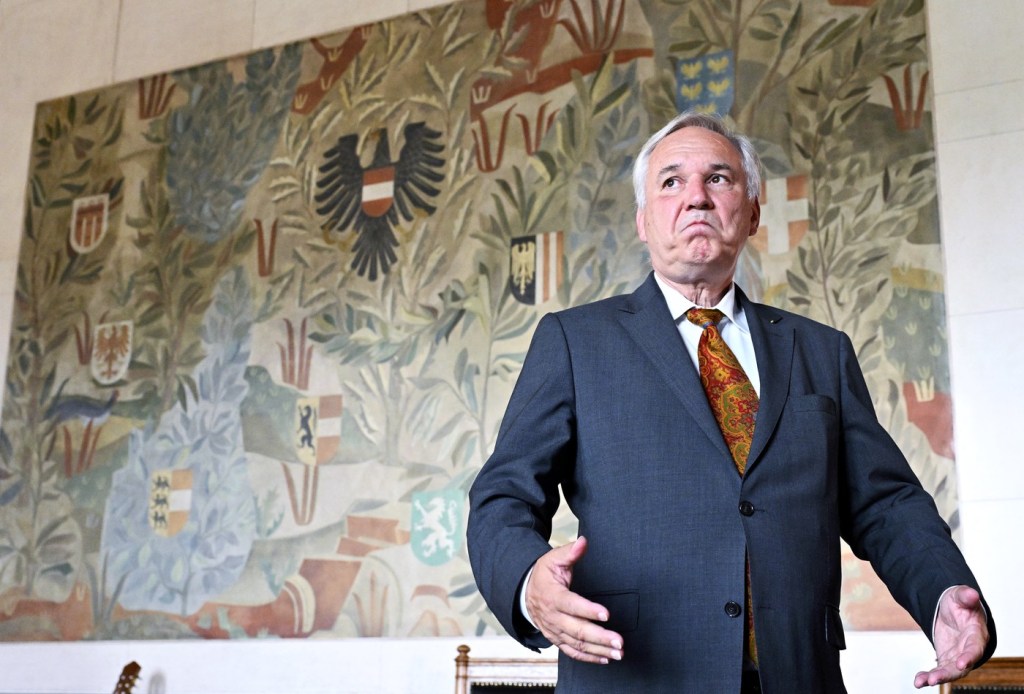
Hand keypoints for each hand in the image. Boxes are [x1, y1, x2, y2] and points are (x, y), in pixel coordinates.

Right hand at [525, 536, 623, 664]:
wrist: (525, 593)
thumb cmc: (543, 575)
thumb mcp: (553, 559)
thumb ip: (570, 552)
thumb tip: (583, 542)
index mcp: (552, 596)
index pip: (571, 605)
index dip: (588, 610)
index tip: (606, 614)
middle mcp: (553, 617)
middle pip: (577, 630)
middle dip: (600, 637)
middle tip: (619, 641)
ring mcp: (554, 630)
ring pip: (577, 644)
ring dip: (599, 649)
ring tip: (618, 652)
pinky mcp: (557, 639)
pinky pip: (572, 652)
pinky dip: (589, 657)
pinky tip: (605, 658)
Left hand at [913, 585, 989, 687]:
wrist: (953, 610)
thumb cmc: (960, 603)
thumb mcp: (960, 596)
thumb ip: (966, 596)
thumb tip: (972, 593)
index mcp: (976, 634)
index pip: (975, 648)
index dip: (970, 656)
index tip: (962, 663)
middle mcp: (969, 649)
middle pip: (962, 666)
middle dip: (948, 673)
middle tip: (934, 679)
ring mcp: (958, 656)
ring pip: (949, 671)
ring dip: (937, 677)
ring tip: (921, 682)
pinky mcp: (947, 659)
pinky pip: (939, 670)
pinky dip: (928, 676)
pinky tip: (918, 681)